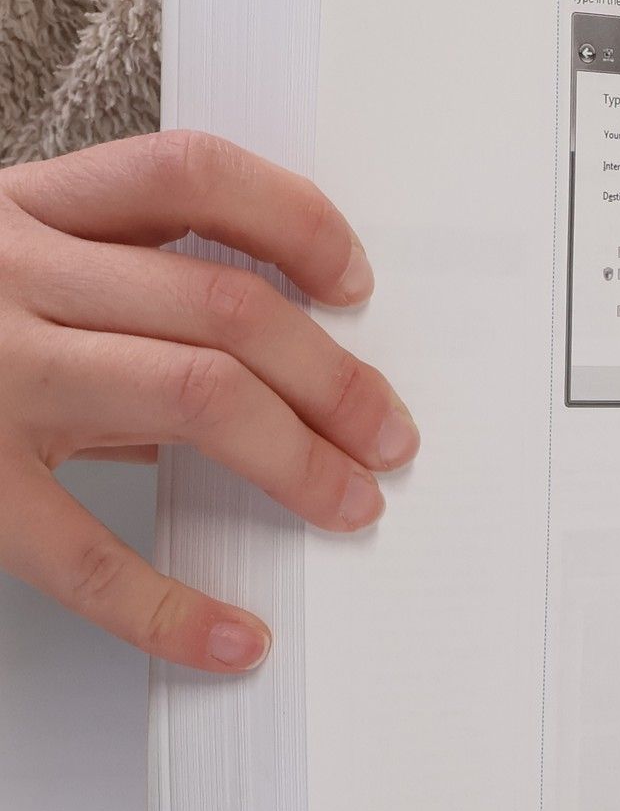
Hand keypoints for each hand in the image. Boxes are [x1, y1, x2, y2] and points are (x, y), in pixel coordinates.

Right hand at [0, 131, 417, 673]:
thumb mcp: (2, 271)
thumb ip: (113, 296)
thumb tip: (273, 370)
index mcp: (27, 208)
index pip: (193, 174)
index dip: (297, 221)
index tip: (356, 287)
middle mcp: (8, 276)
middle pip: (222, 305)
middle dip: (334, 377)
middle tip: (390, 433)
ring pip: (190, 393)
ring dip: (297, 457)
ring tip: (352, 501)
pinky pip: (82, 550)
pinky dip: (171, 605)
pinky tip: (232, 636)